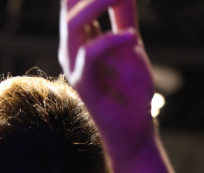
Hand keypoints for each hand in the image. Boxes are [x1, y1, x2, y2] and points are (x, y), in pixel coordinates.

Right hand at [59, 0, 156, 161]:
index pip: (72, 0)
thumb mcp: (130, 43)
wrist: (134, 129)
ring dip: (98, 2)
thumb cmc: (130, 90)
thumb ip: (124, 14)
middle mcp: (72, 48)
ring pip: (74, 23)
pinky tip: (132, 38)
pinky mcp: (84, 85)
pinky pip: (90, 55)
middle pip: (69, 4)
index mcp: (80, 36)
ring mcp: (75, 66)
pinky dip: (112, 40)